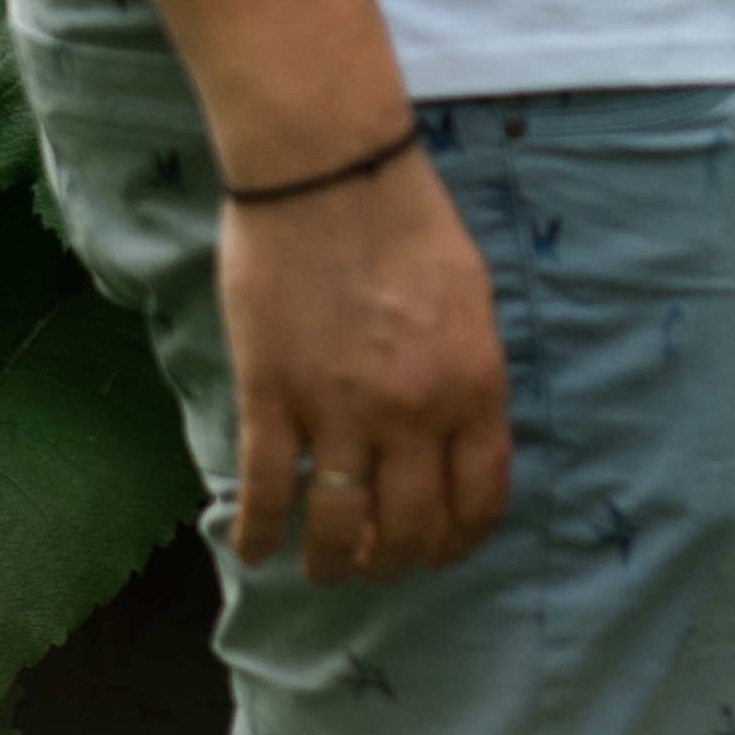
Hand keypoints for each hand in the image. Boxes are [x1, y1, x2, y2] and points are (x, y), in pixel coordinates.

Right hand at [221, 148, 512, 584]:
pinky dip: (260, 535)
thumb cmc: (405, 215)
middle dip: (395, 561)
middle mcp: (415, 413)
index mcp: (473, 384)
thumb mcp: (469, 296)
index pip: (478, 498)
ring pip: (340, 532)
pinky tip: (256, 548)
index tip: (439, 551)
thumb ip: (467, 371)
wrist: (329, 167)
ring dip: (332, 565)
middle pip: (410, 529)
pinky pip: (267, 494)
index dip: (458, 540)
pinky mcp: (273, 399)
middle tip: (378, 563)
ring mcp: (340, 412)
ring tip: (324, 567)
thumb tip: (456, 431)